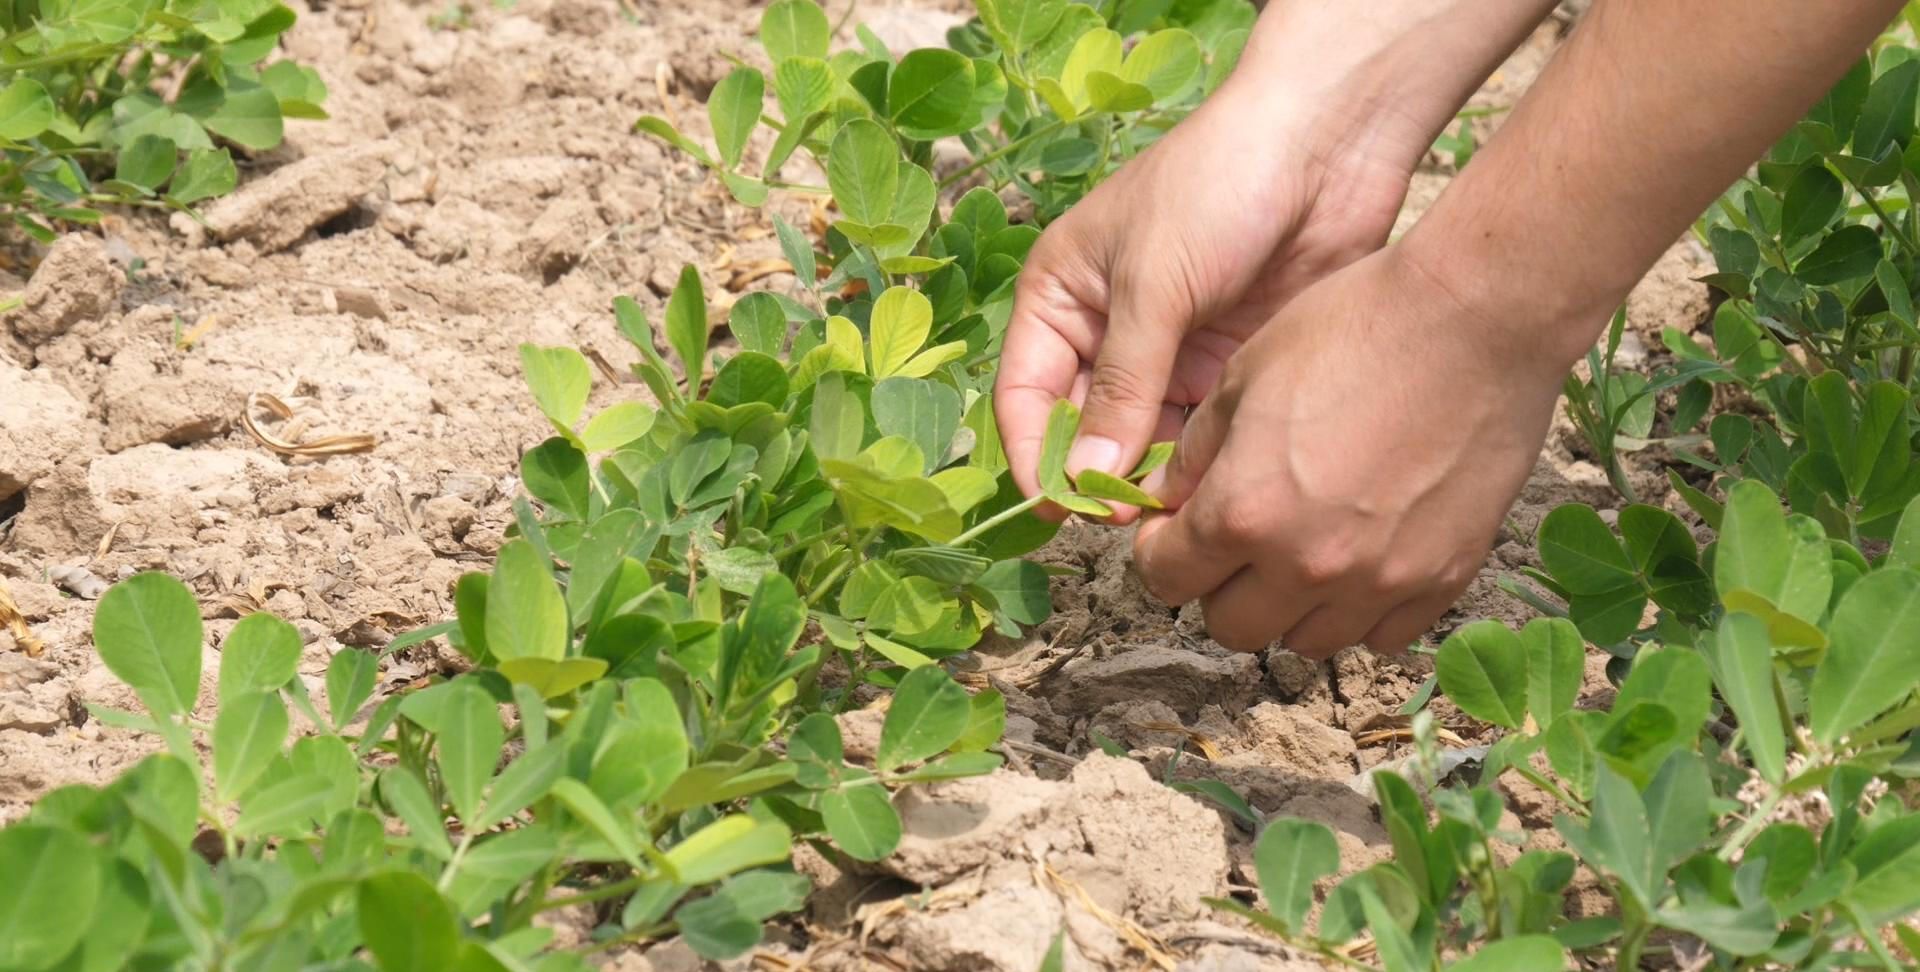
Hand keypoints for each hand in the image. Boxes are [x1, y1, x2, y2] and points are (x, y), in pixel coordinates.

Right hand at [994, 82, 1421, 521]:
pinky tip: (1208, 488)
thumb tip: (1085, 478)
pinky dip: (1194, 463)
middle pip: (1080, 426)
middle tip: (1122, 521)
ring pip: (1138, 439)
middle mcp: (1105, 330)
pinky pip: (1194, 432)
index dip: (1035, 455)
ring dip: (1146, 477)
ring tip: (1167, 513)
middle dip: (1095, 473)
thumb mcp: (1155, 285)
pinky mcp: (1223, 365)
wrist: (1328, 143)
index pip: (1025, 394)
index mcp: (1060, 296)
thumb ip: (1121, 384)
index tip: (1058, 510)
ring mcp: (1167, 350)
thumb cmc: (1219, 187)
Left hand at [1132, 248, 1576, 657]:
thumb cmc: (1352, 327)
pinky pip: (1380, 635)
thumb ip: (1194, 455)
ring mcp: (1379, 581)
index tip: (1176, 527)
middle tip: (1236, 536)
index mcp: (1243, 511)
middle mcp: (1306, 564)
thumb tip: (1164, 503)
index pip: (1165, 579)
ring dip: (1288, 604)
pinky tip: (1361, 555)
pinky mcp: (1441, 581)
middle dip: (1218, 585)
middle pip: (1231, 626)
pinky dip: (1359, 608)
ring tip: (1302, 545)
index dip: (1159, 552)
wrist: (1477, 316)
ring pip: (1304, 642)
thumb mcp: (1244, 375)